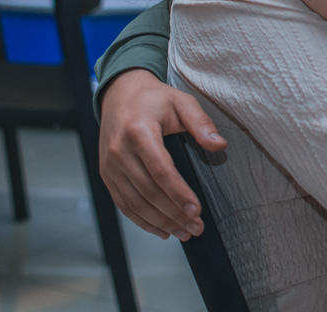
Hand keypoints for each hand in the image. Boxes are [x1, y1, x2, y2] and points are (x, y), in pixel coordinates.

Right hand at [98, 69, 227, 240]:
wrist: (120, 94)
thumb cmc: (154, 99)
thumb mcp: (182, 102)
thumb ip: (201, 123)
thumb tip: (219, 145)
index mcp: (139, 131)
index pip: (161, 170)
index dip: (179, 194)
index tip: (196, 210)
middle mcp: (120, 150)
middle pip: (149, 192)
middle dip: (174, 214)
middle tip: (196, 228)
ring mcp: (110, 165)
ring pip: (136, 203)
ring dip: (161, 222)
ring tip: (184, 232)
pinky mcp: (107, 174)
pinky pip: (124, 204)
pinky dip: (142, 221)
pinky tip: (161, 229)